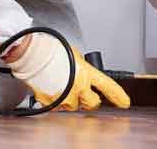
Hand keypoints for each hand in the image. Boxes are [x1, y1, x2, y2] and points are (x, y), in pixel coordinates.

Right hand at [7, 33, 129, 110]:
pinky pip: (58, 107)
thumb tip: (82, 71)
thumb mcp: (74, 54)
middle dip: (89, 100)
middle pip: (92, 103)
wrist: (32, 55)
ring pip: (74, 107)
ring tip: (61, 84)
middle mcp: (78, 87)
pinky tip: (52, 88)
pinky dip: (56, 101)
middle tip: (83, 92)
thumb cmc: (51, 50)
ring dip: (71, 99)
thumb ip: (82, 66)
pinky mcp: (51, 103)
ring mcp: (65, 97)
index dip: (118, 96)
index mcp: (86, 73)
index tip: (124, 103)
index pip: (108, 86)